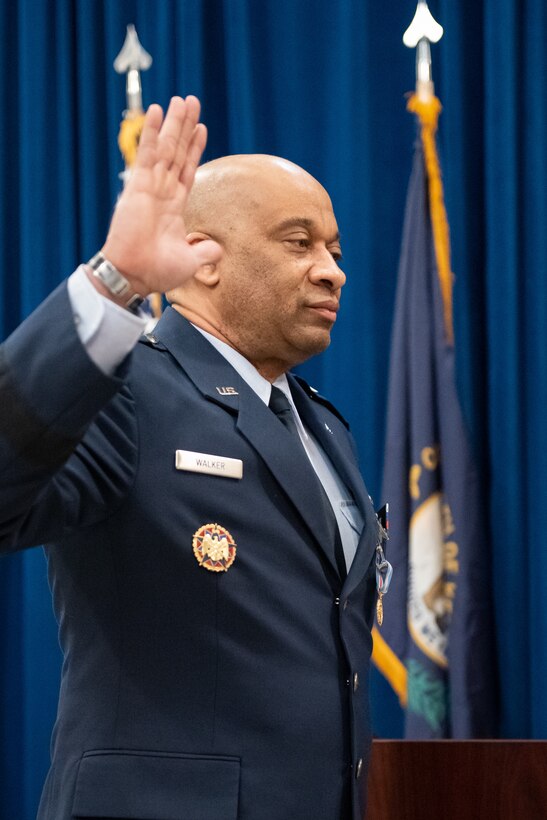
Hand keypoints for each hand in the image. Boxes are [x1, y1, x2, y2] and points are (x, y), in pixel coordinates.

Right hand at [99, 95, 220, 297]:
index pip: (186, 170)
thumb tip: (217, 250)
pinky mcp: (137, 186)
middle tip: (191, 102)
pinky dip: (151, 132)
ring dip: (174, 123)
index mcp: (173, 206)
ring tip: (182, 100)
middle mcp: (162, 192)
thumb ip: (205, 251)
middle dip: (184, 127)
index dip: (194, 149)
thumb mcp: (190, 262)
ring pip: (165, 147)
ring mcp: (149, 186)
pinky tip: (156, 110)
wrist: (134, 276)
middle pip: (177, 152)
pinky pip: (146, 153)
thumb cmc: (157, 272)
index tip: (201, 128)